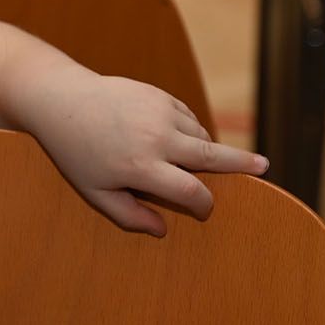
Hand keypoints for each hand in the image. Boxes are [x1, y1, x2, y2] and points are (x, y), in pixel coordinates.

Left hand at [27, 74, 268, 235]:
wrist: (60, 100)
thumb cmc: (75, 152)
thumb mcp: (93, 191)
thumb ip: (129, 214)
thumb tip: (163, 230)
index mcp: (141, 166)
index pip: (190, 192)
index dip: (204, 205)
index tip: (206, 211)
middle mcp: (157, 138)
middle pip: (213, 156)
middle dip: (241, 164)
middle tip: (265, 166)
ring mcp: (160, 112)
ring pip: (200, 136)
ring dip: (205, 150)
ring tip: (192, 160)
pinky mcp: (159, 94)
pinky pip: (187, 117)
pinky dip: (189, 130)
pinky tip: (175, 138)